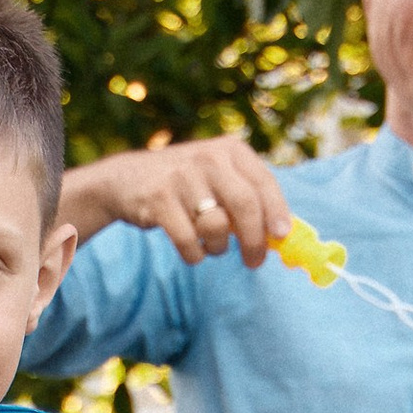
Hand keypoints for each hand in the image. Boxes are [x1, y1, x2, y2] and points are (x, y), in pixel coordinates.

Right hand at [61, 132, 292, 266]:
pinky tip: (192, 248)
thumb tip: (285, 235)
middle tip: (255, 262)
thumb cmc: (187, 186)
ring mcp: (182, 176)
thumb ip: (250, 199)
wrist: (127, 179)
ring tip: (212, 245)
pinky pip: (189, 242)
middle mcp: (208, 157)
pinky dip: (195, 255)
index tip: (282, 237)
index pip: (263, 183)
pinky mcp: (158, 199)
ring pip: (217, 227)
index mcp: (230, 150)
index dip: (277, 213)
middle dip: (255, 241)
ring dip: (219, 248)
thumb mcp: (219, 178)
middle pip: (246, 205)